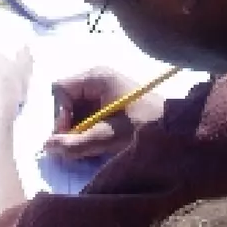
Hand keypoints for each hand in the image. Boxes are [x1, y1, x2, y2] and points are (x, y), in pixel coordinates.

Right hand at [42, 67, 158, 160]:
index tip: (67, 137)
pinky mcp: (110, 103)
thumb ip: (78, 143)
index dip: (58, 113)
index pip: (60, 89)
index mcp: (96, 77)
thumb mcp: (110, 136)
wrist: (179, 128)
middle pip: (65, 99)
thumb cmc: (145, 125)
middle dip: (67, 124)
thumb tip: (47, 147)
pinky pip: (87, 115)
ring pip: (75, 109)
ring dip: (77, 130)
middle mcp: (97, 78)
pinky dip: (87, 131)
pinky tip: (96, 144)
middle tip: (76, 147)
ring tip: (87, 148)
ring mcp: (103, 90)